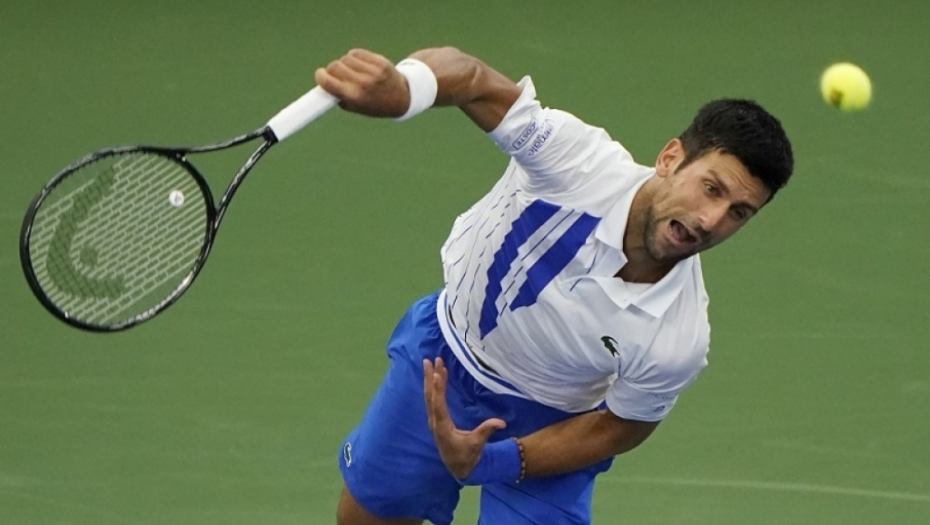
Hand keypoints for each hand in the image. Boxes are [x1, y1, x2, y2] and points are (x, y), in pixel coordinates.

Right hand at [314, 49, 410, 117]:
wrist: (401, 97)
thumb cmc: (374, 104)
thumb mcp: (355, 107)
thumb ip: (338, 96)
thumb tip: (322, 82)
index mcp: (354, 97)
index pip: (328, 81)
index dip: (320, 76)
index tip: (320, 75)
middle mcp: (363, 83)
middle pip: (335, 66)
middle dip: (332, 70)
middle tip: (336, 74)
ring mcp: (372, 71)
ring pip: (346, 58)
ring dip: (345, 63)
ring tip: (351, 71)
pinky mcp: (379, 61)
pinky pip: (357, 53)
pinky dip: (354, 57)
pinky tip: (359, 64)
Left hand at [423, 357, 506, 478]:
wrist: (459, 467)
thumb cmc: (468, 456)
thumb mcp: (478, 444)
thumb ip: (487, 431)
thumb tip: (501, 422)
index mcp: (442, 427)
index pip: (439, 405)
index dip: (438, 389)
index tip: (438, 374)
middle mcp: (434, 422)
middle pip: (430, 397)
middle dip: (430, 378)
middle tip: (430, 361)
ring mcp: (433, 420)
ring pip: (429, 396)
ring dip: (429, 379)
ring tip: (429, 363)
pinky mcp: (436, 418)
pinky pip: (432, 399)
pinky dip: (433, 386)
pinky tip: (435, 376)